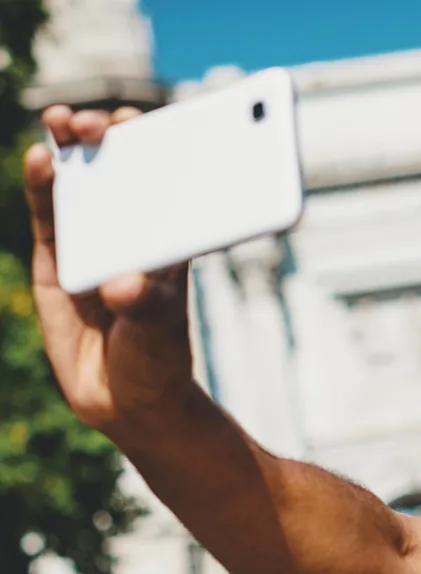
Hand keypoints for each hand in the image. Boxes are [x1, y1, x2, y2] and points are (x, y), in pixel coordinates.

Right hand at [24, 106, 193, 436]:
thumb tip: (122, 285)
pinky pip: (48, 212)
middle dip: (110, 134)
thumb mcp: (160, 331)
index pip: (168, 178)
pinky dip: (43, 184)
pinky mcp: (56, 256)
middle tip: (104, 124)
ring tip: (65, 121)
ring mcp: (91, 237)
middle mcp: (132, 228)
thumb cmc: (158, 358)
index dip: (158, 142)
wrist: (126, 398)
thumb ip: (146, 306)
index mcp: (170, 237)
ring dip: (72, 144)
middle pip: (120, 166)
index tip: (150, 125)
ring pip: (80, 179)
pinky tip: (43, 159)